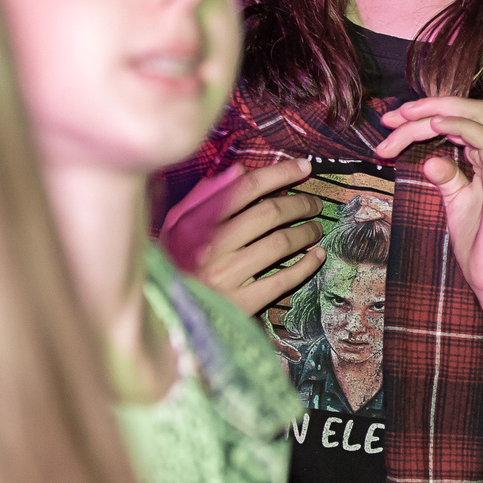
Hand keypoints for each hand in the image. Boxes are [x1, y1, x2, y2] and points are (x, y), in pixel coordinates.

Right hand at [156, 157, 323, 316]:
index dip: (280, 173)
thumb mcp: (175, 226)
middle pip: (269, 213)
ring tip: (315, 228)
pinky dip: (306, 266)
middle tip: (314, 203)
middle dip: (300, 203)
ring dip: (306, 232)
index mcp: (195, 223)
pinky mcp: (242, 304)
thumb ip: (204, 196)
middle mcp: (212, 246)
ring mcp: (228, 276)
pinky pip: (283, 280)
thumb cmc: (172, 264)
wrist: (166, 315)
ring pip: (280, 244)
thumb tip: (239, 170)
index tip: (304, 167)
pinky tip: (317, 256)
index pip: (246, 187)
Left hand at [374, 97, 482, 312]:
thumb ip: (447, 178)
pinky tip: (433, 124)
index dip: (426, 115)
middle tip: (391, 118)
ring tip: (403, 119)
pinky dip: (459, 125)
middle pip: (470, 109)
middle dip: (428, 106)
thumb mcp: (457, 204)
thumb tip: (429, 160)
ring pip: (477, 116)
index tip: (391, 124)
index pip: (462, 120)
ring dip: (435, 112)